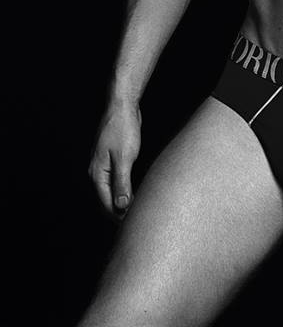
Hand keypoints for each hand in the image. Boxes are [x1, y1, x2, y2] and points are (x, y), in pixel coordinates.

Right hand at [88, 99, 141, 220]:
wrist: (122, 106)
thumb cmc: (122, 129)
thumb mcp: (124, 157)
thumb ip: (122, 183)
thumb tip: (121, 206)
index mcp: (97, 173)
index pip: (105, 203)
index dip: (119, 216)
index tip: (132, 225)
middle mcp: (97, 172)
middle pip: (107, 200)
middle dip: (120, 212)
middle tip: (137, 221)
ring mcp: (104, 166)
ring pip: (112, 191)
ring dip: (123, 202)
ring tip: (138, 212)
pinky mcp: (113, 160)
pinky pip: (117, 181)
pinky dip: (125, 190)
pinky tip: (135, 194)